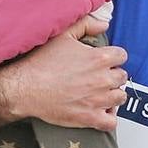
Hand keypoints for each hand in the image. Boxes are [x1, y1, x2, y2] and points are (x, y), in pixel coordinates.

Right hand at [3, 16, 128, 130]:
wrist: (25, 88)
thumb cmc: (41, 63)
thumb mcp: (63, 35)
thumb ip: (86, 25)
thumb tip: (103, 25)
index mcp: (99, 58)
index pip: (122, 56)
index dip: (113, 57)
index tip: (105, 61)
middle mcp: (102, 79)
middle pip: (122, 77)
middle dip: (112, 75)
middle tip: (99, 77)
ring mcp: (97, 100)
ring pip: (120, 97)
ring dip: (113, 95)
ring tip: (101, 93)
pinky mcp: (89, 118)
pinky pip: (111, 122)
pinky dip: (109, 118)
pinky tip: (100, 111)